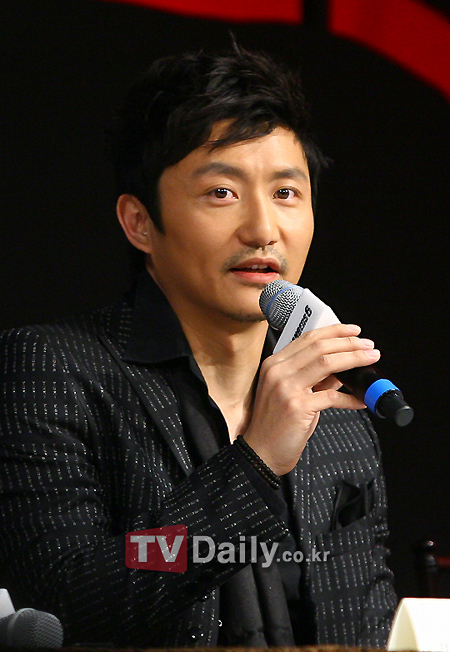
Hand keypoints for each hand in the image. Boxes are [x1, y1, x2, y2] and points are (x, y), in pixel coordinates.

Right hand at [243, 323, 379, 475]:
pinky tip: (361, 398)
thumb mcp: (293, 394)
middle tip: (369, 345)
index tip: (353, 331)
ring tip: (370, 359)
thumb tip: (342, 369)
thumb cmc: (275, 425)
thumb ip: (316, 378)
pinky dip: (350, 396)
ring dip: (354, 359)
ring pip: (327, 363)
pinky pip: (332, 396)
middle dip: (349, 344)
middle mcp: (278, 372)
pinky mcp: (297, 406)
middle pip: (320, 347)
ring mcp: (286, 388)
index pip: (308, 338)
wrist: (261, 453)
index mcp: (275, 364)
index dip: (334, 331)